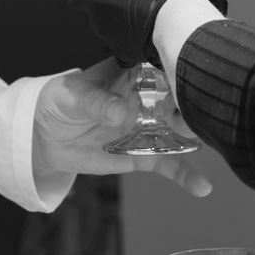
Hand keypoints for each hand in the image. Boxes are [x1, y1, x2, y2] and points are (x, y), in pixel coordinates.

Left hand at [32, 58, 211, 196]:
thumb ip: (95, 101)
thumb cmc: (59, 103)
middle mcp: (148, 98)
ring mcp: (149, 127)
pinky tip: (202, 186)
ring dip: (196, 136)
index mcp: (133, 72)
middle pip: (179, 99)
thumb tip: (121, 111)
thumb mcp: (72, 96)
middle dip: (191, 105)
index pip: (162, 67)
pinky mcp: (144, 154)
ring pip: (181, 131)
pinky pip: (168, 163)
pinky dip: (185, 174)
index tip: (188, 77)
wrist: (45, 137)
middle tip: (193, 113)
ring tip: (208, 140)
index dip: (178, 70)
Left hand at [67, 0, 226, 67]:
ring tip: (130, 25)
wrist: (177, 20)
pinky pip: (114, 49)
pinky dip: (123, 49)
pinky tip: (140, 45)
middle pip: (76, 0)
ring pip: (94, 27)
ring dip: (107, 26)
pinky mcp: (113, 48)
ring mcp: (100, 26)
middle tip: (108, 2)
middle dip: (87, 3)